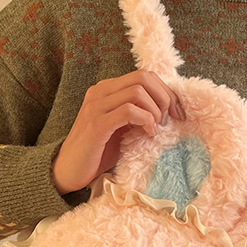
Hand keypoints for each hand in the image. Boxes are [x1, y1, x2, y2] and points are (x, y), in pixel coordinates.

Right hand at [52, 70, 184, 194]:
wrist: (69, 170)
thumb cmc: (99, 151)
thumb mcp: (123, 127)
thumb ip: (138, 114)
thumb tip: (168, 110)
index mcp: (108, 89)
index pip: (144, 75)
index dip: (167, 91)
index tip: (178, 113)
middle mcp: (100, 92)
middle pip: (143, 77)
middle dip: (164, 98)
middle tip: (170, 120)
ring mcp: (96, 106)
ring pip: (137, 91)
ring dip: (155, 110)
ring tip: (155, 128)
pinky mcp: (96, 124)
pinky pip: (128, 111)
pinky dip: (145, 120)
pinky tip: (148, 133)